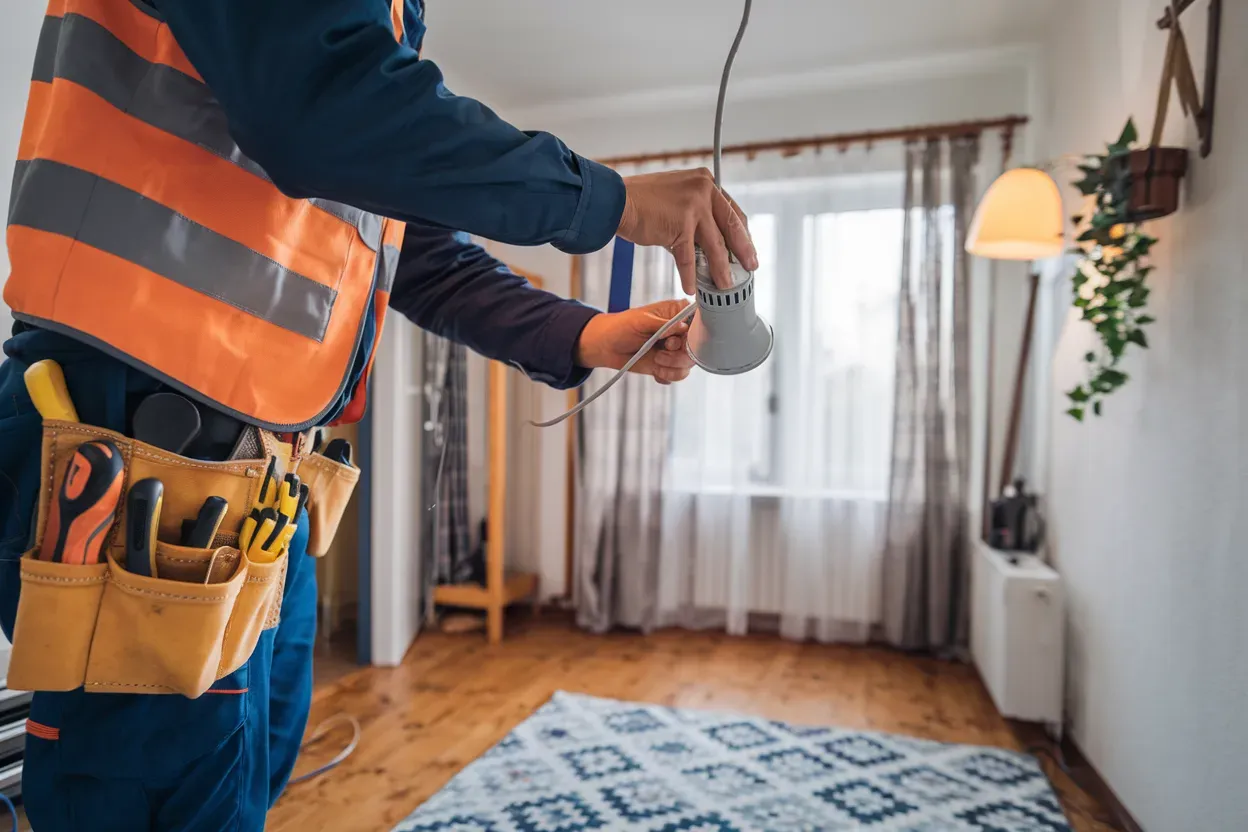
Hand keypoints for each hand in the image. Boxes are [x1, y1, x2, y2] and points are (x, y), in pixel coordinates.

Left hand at [575, 300, 695, 384]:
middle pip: (697, 346)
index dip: (694, 333)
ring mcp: (675, 350)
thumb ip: (664, 324)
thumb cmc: (621, 327)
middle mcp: (679, 332)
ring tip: (656, 361)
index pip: (698, 321)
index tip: (680, 338)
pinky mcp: (668, 365)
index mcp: (676, 314)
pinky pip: (678, 375)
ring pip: (689, 363)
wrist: (606, 347)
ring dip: (673, 367)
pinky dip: (667, 376)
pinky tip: (655, 370)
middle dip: (680, 354)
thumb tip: (683, 327)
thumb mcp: (642, 320)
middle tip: (663, 351)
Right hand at [616, 168, 756, 292]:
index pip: (731, 210)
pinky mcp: (680, 225)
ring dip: (720, 268)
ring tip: (724, 284)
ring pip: (714, 245)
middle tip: (750, 266)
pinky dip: (690, 274)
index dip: (742, 232)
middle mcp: (703, 190)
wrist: (615, 200)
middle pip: (731, 226)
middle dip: (743, 250)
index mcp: (706, 182)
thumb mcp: (677, 197)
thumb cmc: (642, 200)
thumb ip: (695, 213)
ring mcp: (693, 207)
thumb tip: (707, 242)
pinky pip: (688, 256)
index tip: (747, 247)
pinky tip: (691, 286)